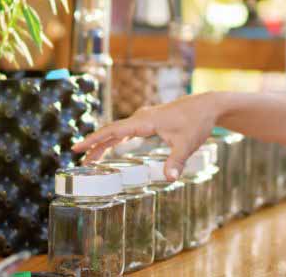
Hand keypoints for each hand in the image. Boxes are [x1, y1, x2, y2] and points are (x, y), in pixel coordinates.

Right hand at [72, 92, 220, 179]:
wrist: (208, 106)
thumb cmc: (197, 122)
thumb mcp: (187, 144)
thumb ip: (176, 161)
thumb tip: (168, 179)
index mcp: (145, 121)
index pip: (113, 131)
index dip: (94, 140)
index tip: (77, 147)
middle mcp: (141, 118)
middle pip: (111, 132)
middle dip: (94, 146)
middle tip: (79, 160)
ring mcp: (145, 119)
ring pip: (118, 131)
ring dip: (104, 143)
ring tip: (91, 159)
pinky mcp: (150, 121)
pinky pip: (127, 131)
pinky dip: (116, 139)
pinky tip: (112, 147)